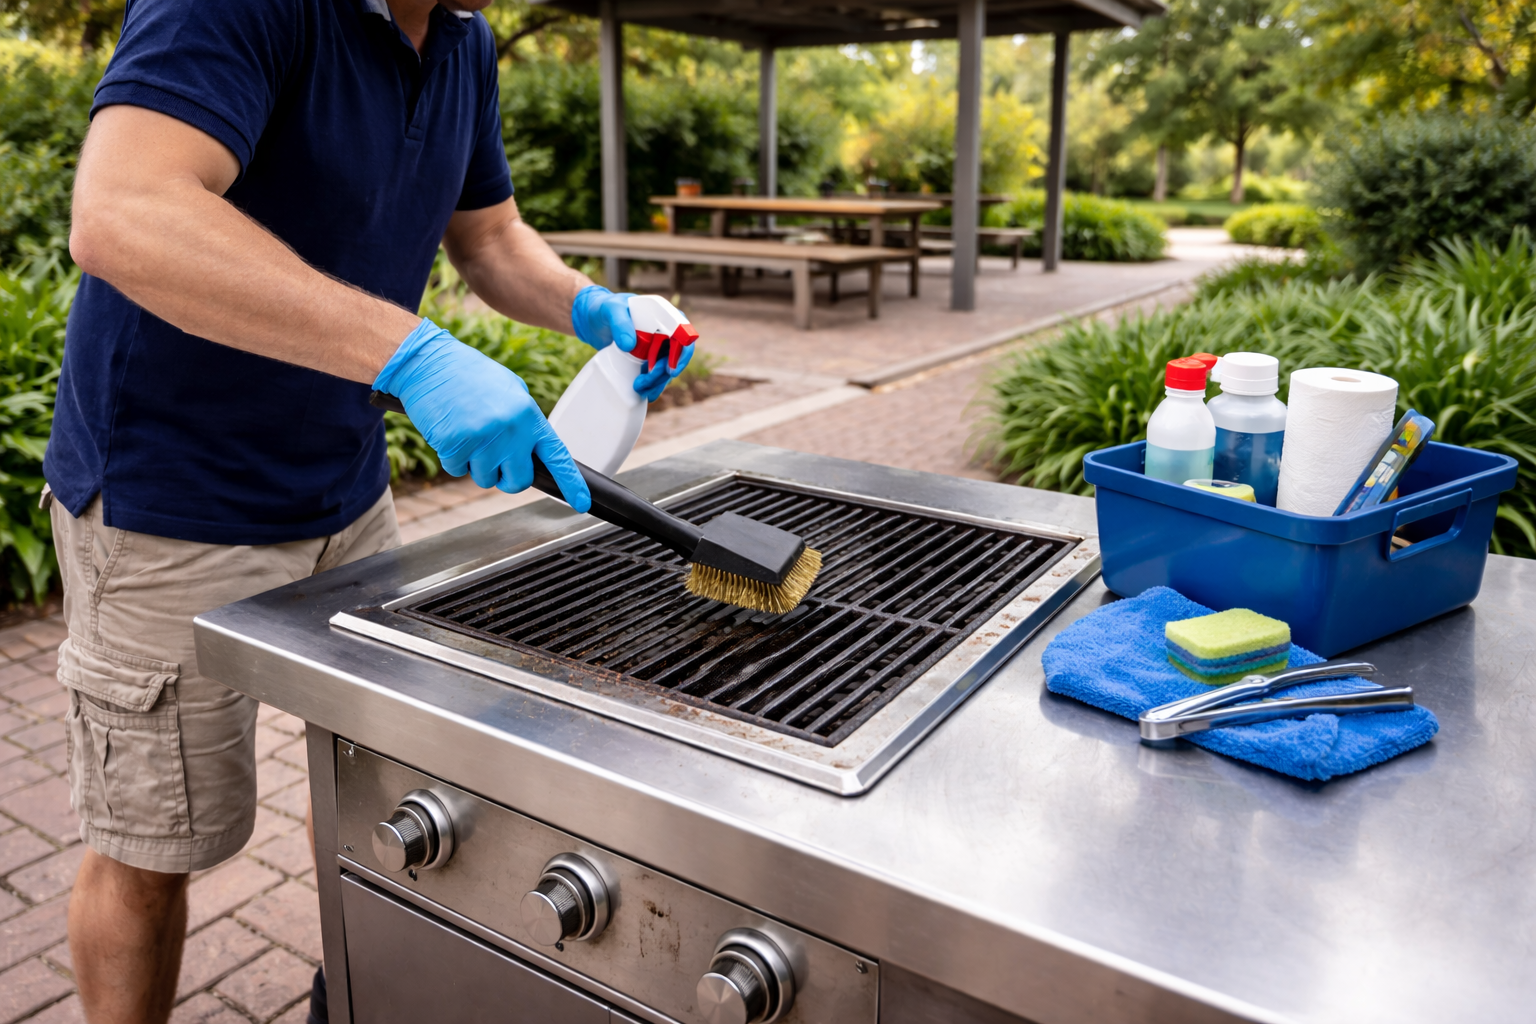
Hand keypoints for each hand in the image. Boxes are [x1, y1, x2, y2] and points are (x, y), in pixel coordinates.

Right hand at [375, 320, 590, 510]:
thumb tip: (530, 453)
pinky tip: (449, 431)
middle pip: (519, 481)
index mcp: (529, 416)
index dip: (571, 483)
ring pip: (485, 479)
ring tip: (467, 432)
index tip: (581, 503)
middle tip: (494, 458)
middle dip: (506, 478)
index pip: (557, 456)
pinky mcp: (456, 445)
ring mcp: (484, 439)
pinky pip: (457, 470)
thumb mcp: (509, 391)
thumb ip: (524, 423)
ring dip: (475, 465)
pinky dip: (451, 458)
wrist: (429, 363)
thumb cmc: (468, 375)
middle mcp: (511, 430)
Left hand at [570, 284, 694, 401]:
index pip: (683, 332)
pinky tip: (645, 393)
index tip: (670, 369)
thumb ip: (620, 324)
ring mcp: (657, 345)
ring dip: (658, 381)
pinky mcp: (648, 357)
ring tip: (641, 390)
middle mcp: (664, 330)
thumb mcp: (610, 311)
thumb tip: (630, 345)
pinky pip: (657, 372)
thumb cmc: (604, 308)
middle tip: (645, 381)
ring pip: (668, 367)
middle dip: (664, 372)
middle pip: (676, 354)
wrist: (593, 320)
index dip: (681, 351)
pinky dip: (653, 384)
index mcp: (662, 314)